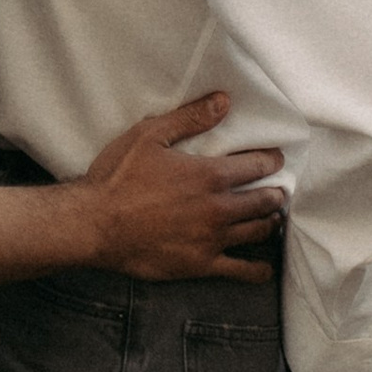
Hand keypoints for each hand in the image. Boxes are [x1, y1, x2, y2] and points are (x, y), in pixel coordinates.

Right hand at [81, 96, 286, 281]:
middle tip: (278, 190)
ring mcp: (212, 239)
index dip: (271, 160)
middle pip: (264, 200)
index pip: (257, 166)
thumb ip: (189, 119)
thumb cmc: (117, 178)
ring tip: (272, 218)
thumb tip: (223, 101)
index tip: (276, 159)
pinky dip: (257, 269)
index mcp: (209, 175)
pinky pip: (240, 270)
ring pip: (257, 231)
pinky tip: (264, 267)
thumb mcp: (148, 136)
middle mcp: (218, 208)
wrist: (93, 225)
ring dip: (270, 222)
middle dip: (275, 193)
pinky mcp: (201, 265)